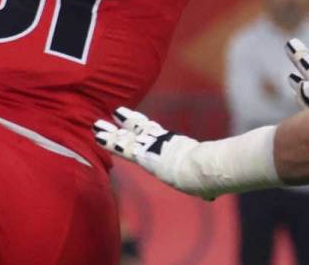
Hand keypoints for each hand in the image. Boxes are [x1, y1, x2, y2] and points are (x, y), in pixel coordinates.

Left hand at [94, 107, 213, 198]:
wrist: (208, 169)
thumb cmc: (213, 175)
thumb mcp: (206, 181)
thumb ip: (204, 188)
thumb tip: (210, 196)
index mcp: (178, 146)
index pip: (158, 134)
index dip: (146, 128)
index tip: (137, 122)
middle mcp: (163, 142)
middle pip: (140, 129)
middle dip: (127, 123)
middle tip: (115, 112)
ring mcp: (153, 147)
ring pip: (127, 137)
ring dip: (110, 132)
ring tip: (96, 124)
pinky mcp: (144, 155)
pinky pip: (122, 147)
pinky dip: (109, 142)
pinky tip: (97, 137)